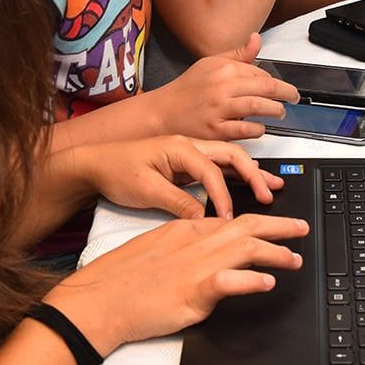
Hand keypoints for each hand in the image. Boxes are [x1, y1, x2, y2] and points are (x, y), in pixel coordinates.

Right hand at [44, 213, 308, 355]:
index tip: (276, 223)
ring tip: (295, 258)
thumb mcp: (154, 248)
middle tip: (302, 228)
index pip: (230, 219)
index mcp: (185, 229)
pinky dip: (252, 280)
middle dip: (279, 225)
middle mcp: (195, 241)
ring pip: (246, 248)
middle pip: (246, 226)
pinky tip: (268, 282)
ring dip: (276, 251)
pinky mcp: (193, 291)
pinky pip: (231, 281)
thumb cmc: (120, 278)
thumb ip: (182, 247)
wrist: (98, 298)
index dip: (258, 220)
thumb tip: (205, 255)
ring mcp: (195, 265)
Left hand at [81, 135, 284, 220]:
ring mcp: (187, 153)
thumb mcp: (145, 190)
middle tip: (270, 193)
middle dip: (253, 174)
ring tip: (271, 185)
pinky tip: (246, 184)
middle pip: (230, 155)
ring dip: (249, 172)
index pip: (212, 171)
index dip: (222, 196)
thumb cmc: (115, 170)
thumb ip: (177, 202)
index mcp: (179, 147)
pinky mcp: (183, 164)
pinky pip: (215, 168)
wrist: (93, 163)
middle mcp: (187, 146)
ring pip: (226, 159)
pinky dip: (234, 176)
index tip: (228, 218)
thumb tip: (202, 217)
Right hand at [144, 32, 298, 139]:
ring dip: (275, 110)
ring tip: (280, 112)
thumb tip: (256, 39)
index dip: (275, 81)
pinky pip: (245, 129)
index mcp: (223, 68)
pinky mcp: (215, 129)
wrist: (162, 113)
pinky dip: (257, 129)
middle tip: (293, 98)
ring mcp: (219, 108)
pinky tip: (260, 128)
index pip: (260, 73)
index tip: (281, 88)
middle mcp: (222, 86)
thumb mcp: (210, 64)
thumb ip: (237, 55)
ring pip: (258, 107)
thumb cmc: (188, 90)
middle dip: (286, 93)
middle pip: (265, 88)